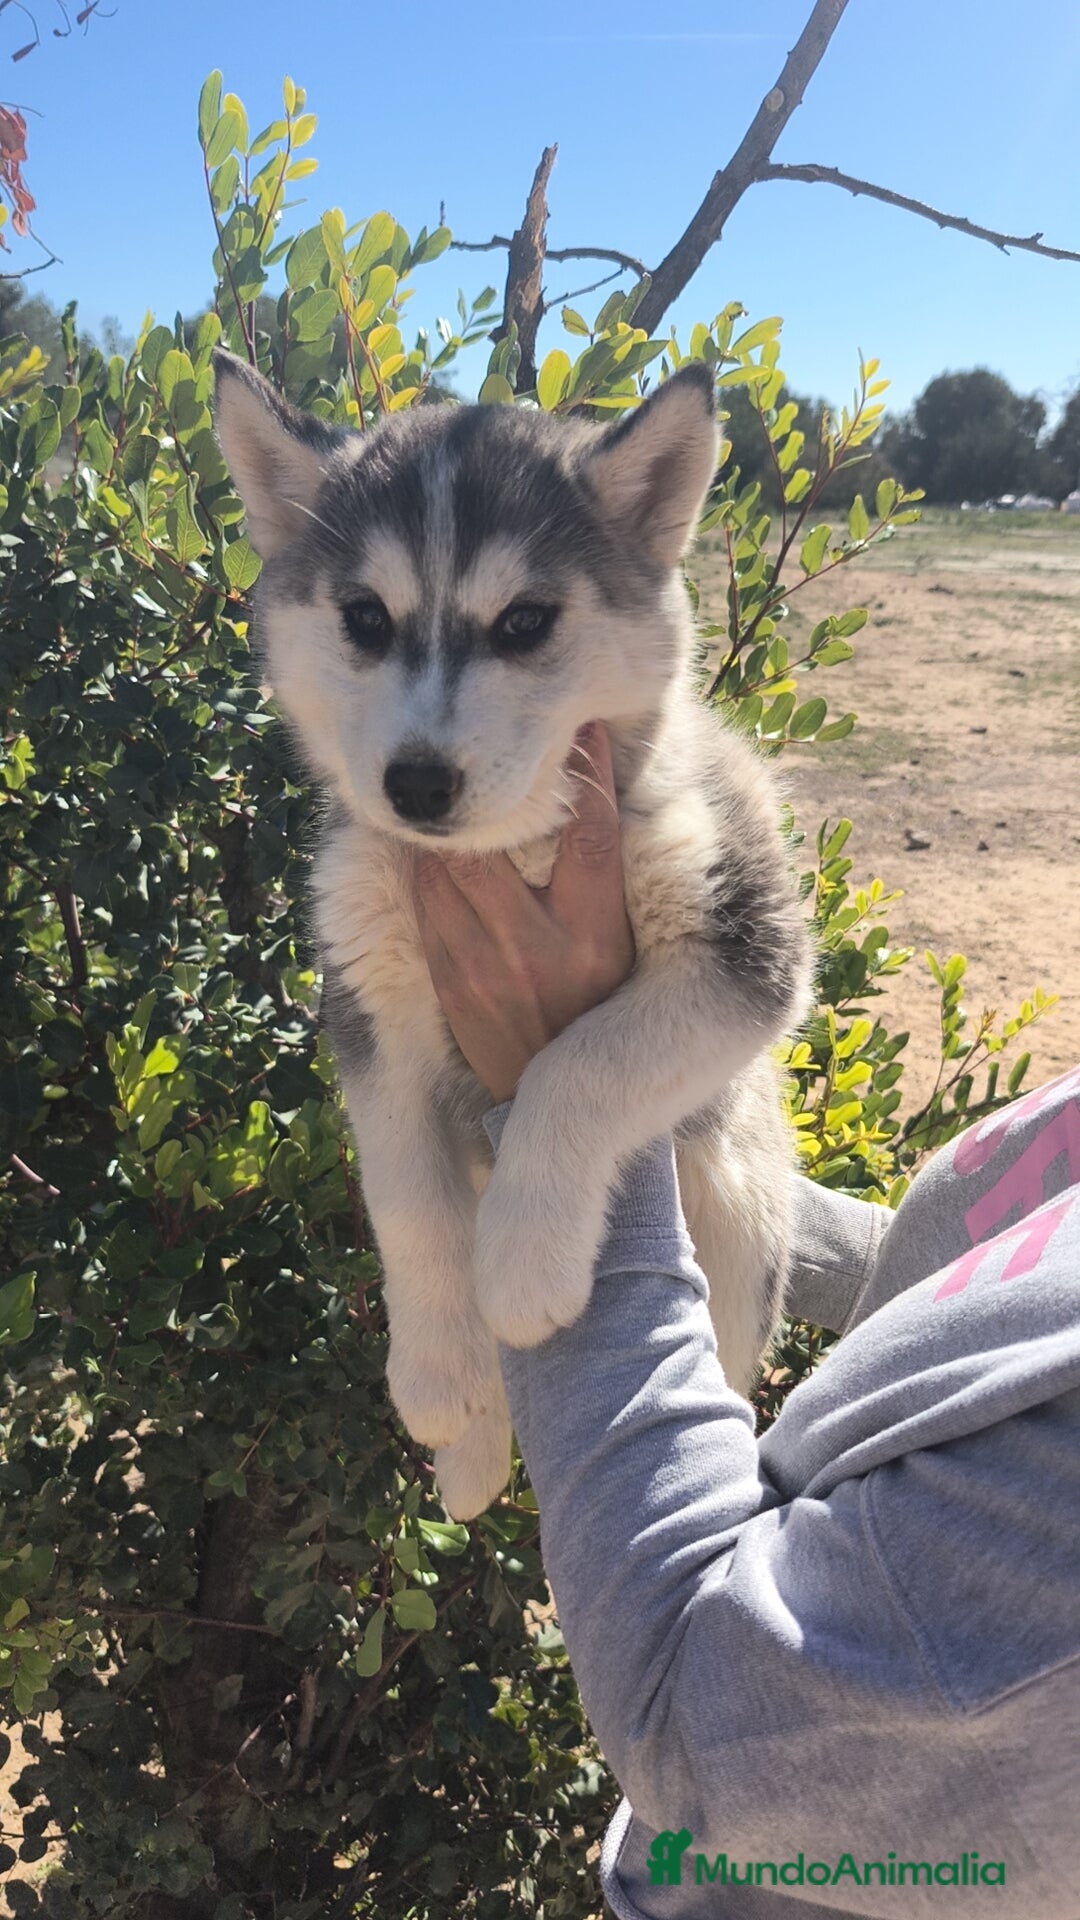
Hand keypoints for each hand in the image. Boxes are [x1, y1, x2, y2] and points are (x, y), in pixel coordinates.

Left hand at [409, 721, 635, 1101]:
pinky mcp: (449, 981)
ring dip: (448, 828)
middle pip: (504, 843)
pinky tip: (426, 846)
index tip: (586, 726)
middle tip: (489, 753)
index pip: (592, 835)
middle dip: (493, 795)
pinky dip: (423, 868)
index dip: (589, 773)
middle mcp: (545, 947)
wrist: (546, 1106)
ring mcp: (488, 965)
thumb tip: (593, 808)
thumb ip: (603, 890)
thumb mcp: (620, 954)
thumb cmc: (594, 1017)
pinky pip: (425, 904)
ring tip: (449, 795)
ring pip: (450, 867)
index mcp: (599, 936)